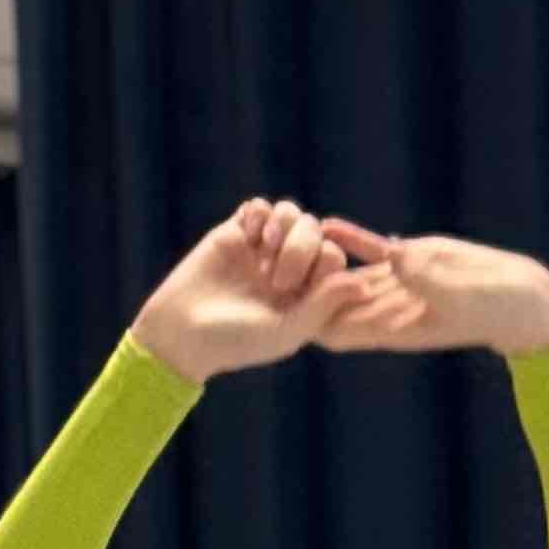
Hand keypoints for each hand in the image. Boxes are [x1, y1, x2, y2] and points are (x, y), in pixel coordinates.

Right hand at [131, 198, 370, 380]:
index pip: (334, 258)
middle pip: (314, 230)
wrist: (183, 331)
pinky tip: (247, 239)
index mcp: (305, 293)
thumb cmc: (237, 341)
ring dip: (283, 227)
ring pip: (291, 212)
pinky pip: (260, 207)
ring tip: (263, 251)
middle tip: (275, 280)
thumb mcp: (286, 331)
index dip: (325, 262)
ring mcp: (262, 248)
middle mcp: (288, 268)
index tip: (298, 287)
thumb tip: (365, 287)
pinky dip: (259, 216)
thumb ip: (324, 306)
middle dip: (301, 247)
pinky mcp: (236, 233)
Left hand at [303, 224, 548, 358]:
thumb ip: (426, 276)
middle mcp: (387, 310)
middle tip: (271, 269)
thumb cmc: (496, 307)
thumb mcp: (460, 291)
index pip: (337, 331)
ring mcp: (397, 285)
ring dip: (321, 264)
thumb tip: (395, 256)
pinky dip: (350, 239)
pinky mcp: (410, 261)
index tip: (285, 303)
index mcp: (393, 328)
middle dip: (304, 292)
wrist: (519, 299)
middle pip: (332, 306)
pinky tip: (325, 223)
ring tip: (290, 242)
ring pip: (347, 276)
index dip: (309, 317)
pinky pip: (372, 250)